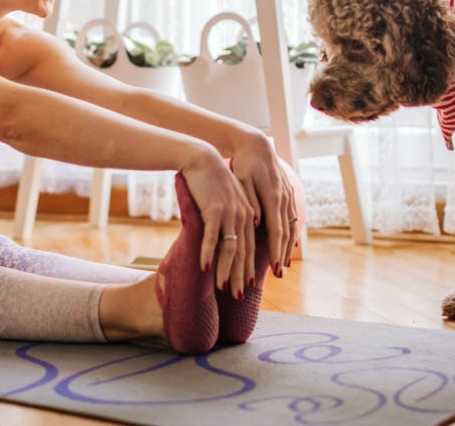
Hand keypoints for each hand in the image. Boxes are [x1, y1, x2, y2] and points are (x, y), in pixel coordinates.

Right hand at [179, 150, 256, 296]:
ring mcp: (230, 213)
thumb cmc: (212, 180)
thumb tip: (233, 236)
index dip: (249, 267)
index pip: (252, 247)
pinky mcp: (215, 210)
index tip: (247, 285)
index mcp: (249, 214)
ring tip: (221, 289)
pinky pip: (212, 237)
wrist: (202, 159)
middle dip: (241, 275)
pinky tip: (205, 269)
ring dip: (226, 270)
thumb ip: (233, 217)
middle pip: (244, 252)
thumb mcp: (227, 200)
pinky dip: (209, 254)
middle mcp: (244, 215)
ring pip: (230, 248)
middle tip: (239, 296)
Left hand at [229, 134, 298, 276]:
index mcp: (272, 197)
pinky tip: (289, 246)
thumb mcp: (243, 180)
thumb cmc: (245, 163)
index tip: (274, 266)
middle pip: (285, 232)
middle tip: (279, 274)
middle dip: (282, 254)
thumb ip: (250, 201)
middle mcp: (283, 199)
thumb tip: (257, 222)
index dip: (275, 249)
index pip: (275, 229)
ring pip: (291, 226)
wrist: (256, 145)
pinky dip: (291, 234)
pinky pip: (291, 218)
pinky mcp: (287, 195)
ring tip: (283, 265)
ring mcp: (287, 196)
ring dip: (288, 247)